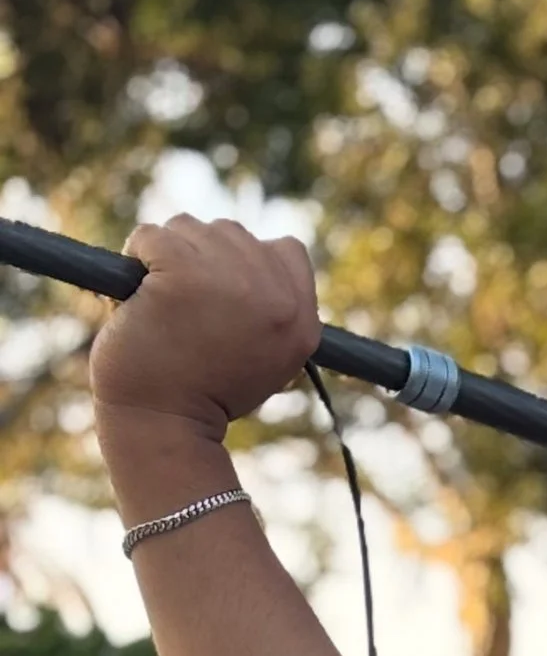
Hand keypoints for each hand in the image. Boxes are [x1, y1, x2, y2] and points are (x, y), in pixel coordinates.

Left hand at [91, 216, 319, 456]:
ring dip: (166, 257)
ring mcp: (233, 281)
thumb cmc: (204, 396)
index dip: (247, 264)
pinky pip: (152, 236)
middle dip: (200, 259)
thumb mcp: (262, 357)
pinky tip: (141, 298)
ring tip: (163, 306)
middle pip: (231, 234)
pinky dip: (136, 258)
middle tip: (186, 310)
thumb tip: (244, 262)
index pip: (286, 251)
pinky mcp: (185, 273)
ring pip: (188, 228)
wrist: (167, 427)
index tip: (223, 299)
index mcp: (302, 321)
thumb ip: (268, 310)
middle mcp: (277, 298)